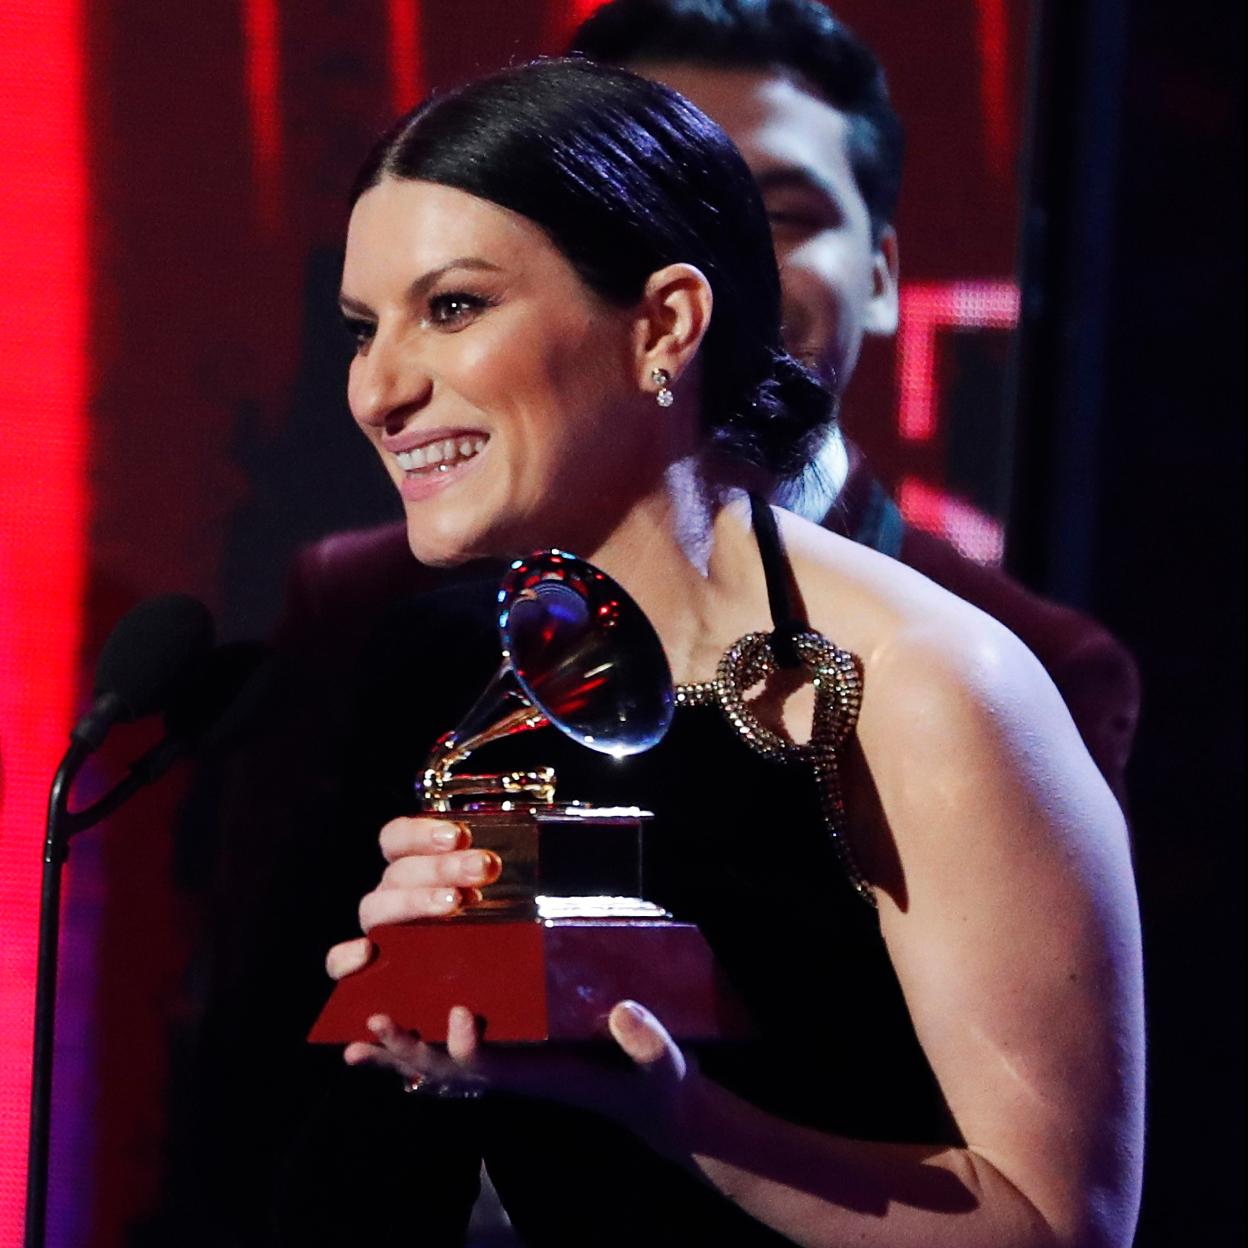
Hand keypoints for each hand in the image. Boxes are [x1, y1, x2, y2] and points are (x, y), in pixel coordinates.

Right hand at [324, 816, 501, 979]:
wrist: (475, 1003)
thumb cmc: (483, 940)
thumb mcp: (490, 906)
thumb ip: (484, 883)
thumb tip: (491, 863)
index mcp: (410, 871)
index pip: (396, 838)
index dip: (420, 833)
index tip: (458, 836)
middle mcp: (390, 896)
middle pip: (398, 873)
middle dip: (441, 866)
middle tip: (482, 867)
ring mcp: (377, 931)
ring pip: (376, 907)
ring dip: (414, 900)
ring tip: (454, 903)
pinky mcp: (364, 971)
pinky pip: (337, 962)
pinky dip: (345, 957)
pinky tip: (365, 952)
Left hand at [345, 1002, 694, 1160]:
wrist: (652, 1102)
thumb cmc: (656, 1080)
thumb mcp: (661, 1063)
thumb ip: (646, 1042)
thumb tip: (623, 1012)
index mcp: (541, 1076)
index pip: (489, 1067)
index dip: (465, 1046)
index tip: (459, 1011)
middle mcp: (513, 1076)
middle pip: (447, 1070)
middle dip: (408, 1049)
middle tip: (373, 1022)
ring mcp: (507, 1069)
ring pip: (440, 1068)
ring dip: (399, 1053)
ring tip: (356, 1039)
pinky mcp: (510, 1058)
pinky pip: (453, 1060)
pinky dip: (417, 1053)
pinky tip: (386, 1045)